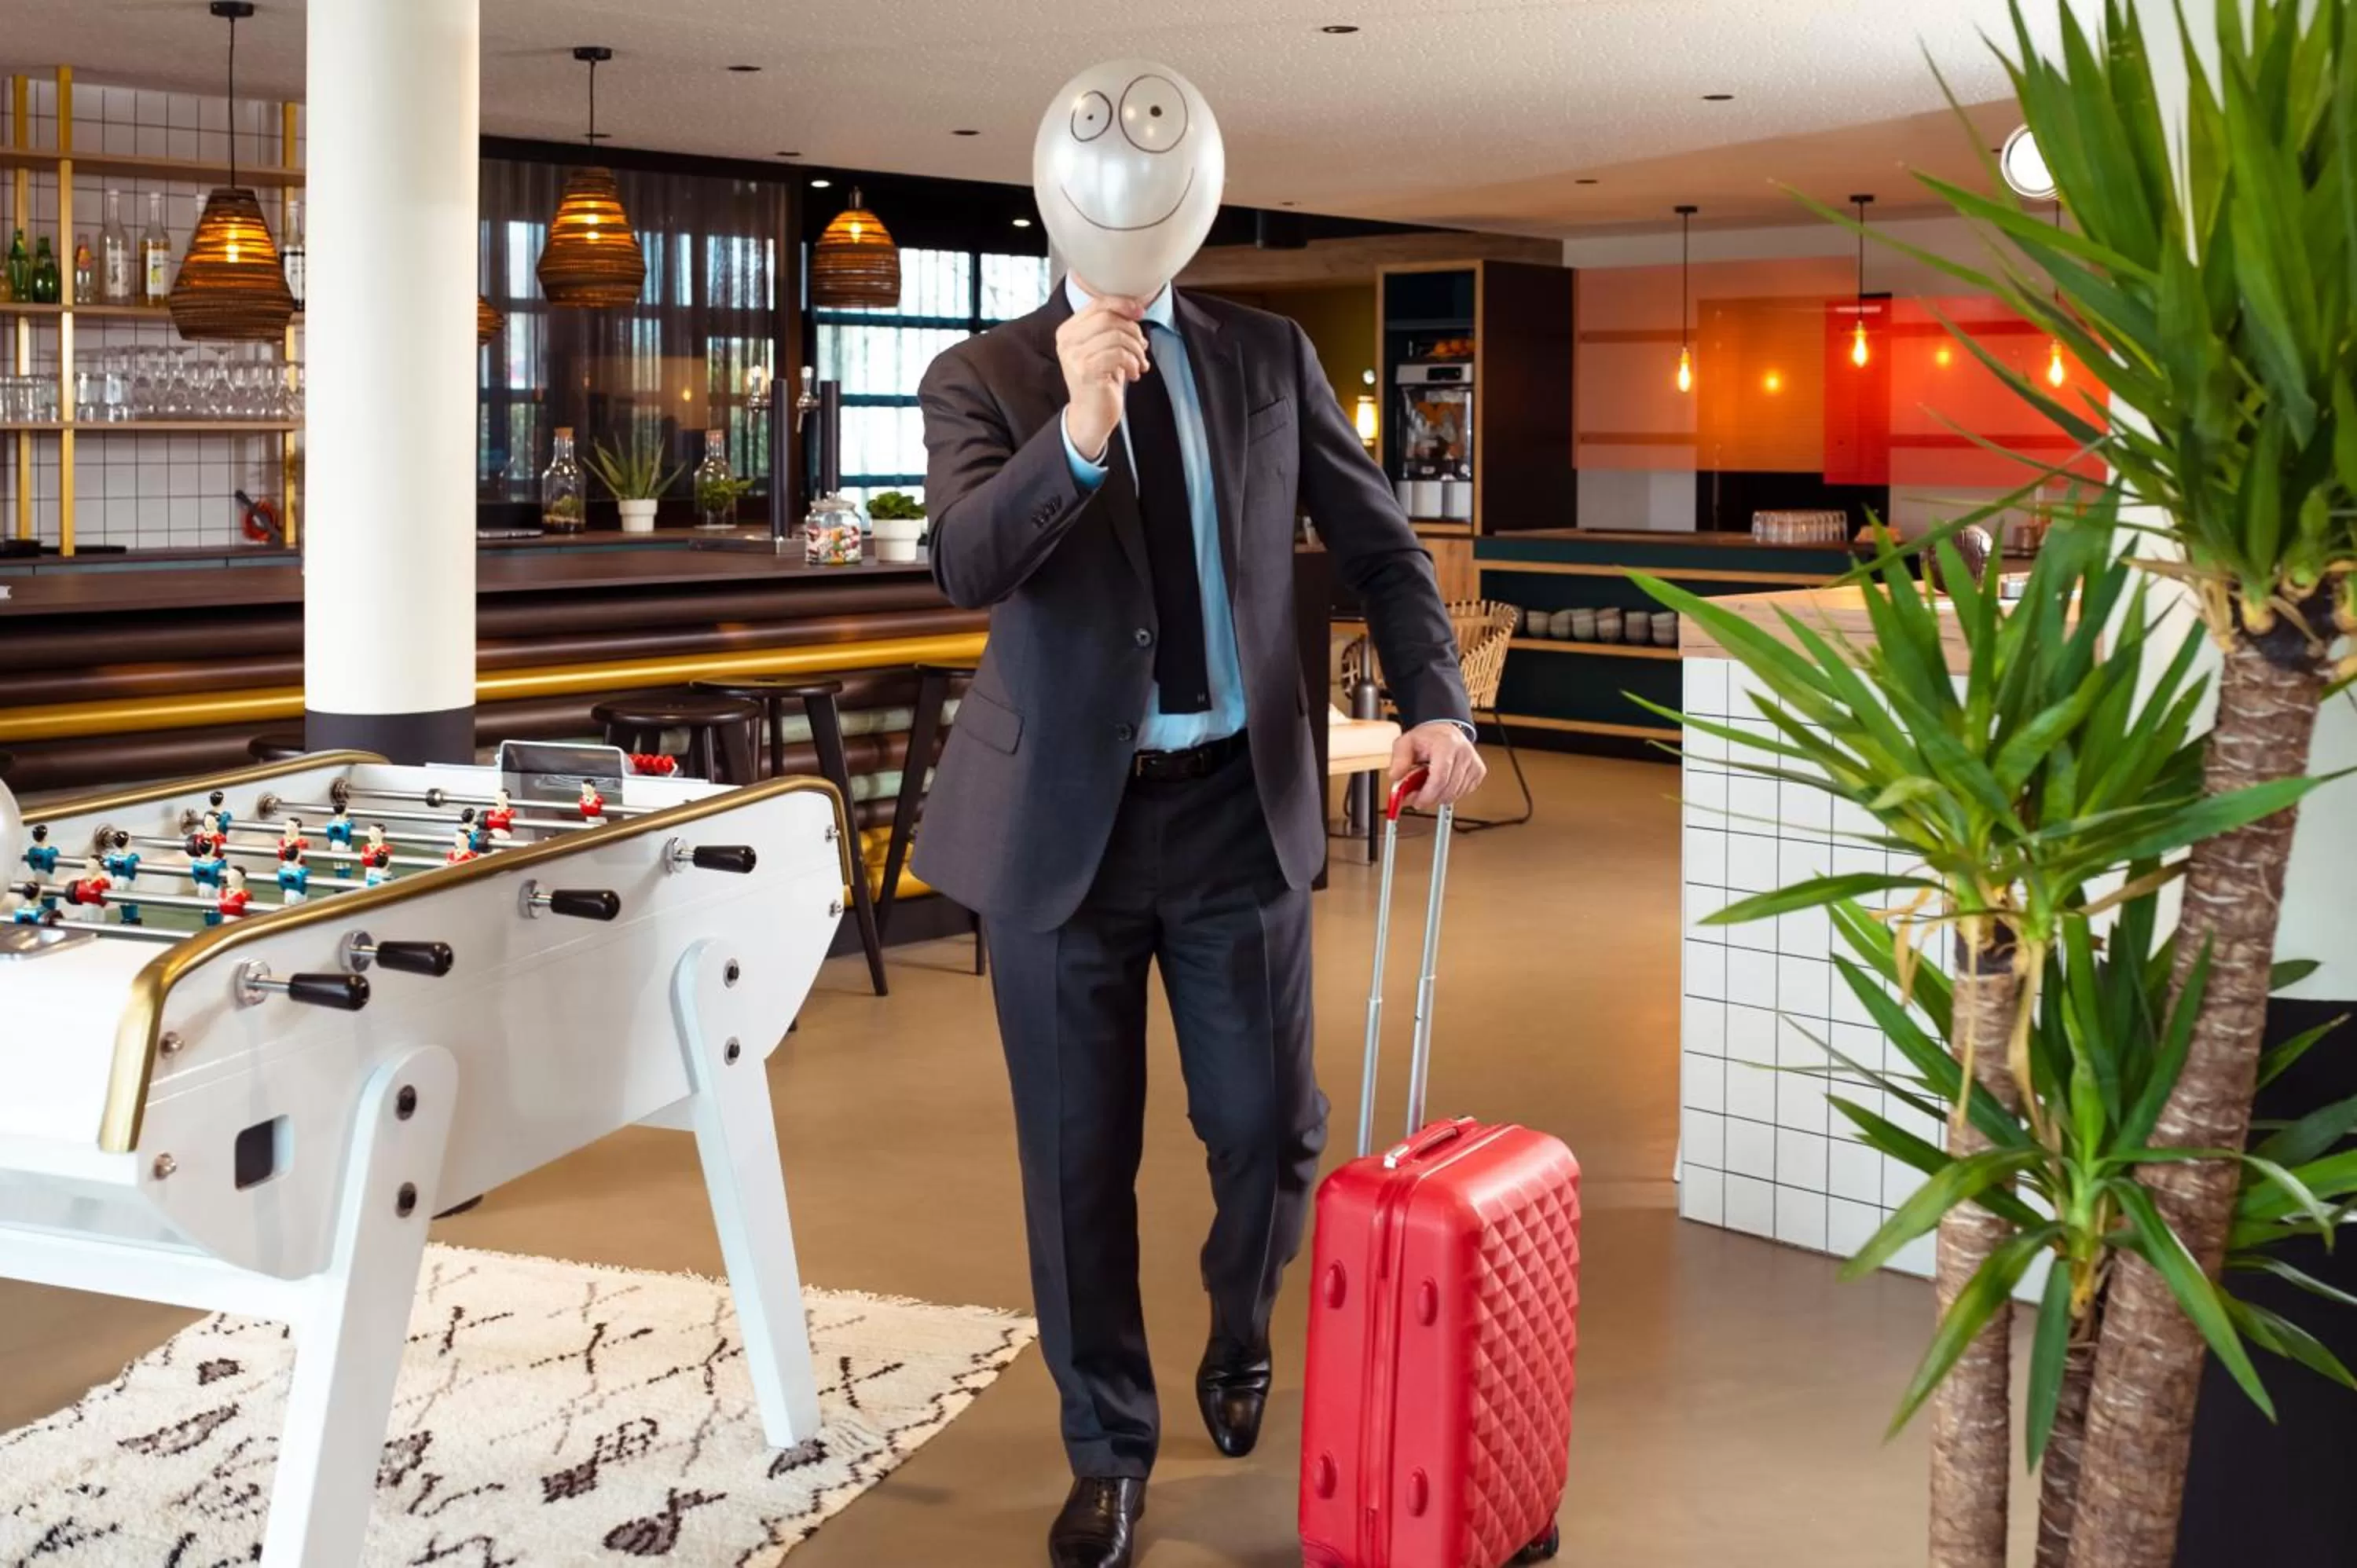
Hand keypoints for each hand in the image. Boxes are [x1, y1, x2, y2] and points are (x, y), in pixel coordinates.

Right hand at [1056, 294, 1150, 460]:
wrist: (1090, 415)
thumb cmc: (1100, 381)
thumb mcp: (1104, 348)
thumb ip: (1112, 327)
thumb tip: (1136, 311)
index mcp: (1068, 330)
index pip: (1098, 304)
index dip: (1123, 304)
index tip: (1140, 313)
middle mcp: (1067, 341)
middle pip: (1108, 318)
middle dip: (1132, 331)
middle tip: (1141, 347)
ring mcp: (1074, 356)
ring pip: (1116, 336)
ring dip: (1135, 350)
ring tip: (1138, 364)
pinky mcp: (1086, 371)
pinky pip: (1119, 355)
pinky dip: (1132, 363)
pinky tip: (1133, 374)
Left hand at [1389, 722, 1486, 810]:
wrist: (1445, 731)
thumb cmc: (1427, 737)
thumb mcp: (1406, 743)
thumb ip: (1399, 759)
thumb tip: (1396, 777)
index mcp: (1446, 744)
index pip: (1440, 778)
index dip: (1427, 795)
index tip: (1417, 801)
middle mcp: (1463, 752)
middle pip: (1448, 789)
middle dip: (1430, 798)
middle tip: (1417, 797)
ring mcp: (1473, 763)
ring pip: (1456, 794)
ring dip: (1439, 796)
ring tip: (1428, 786)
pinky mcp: (1479, 772)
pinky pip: (1463, 792)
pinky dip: (1450, 793)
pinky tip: (1442, 783)